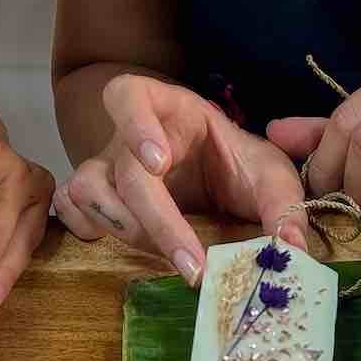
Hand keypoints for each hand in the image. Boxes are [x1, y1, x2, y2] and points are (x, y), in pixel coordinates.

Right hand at [53, 73, 305, 283]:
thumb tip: (290, 248)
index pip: (129, 95)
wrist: (219, 175)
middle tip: (192, 264)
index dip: (136, 124)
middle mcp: (128, 137)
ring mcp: (107, 168)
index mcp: (169, 110)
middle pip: (122, 170)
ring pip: (85, 189)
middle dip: (156, 221)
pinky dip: (86, 230)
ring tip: (162, 255)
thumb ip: (283, 204)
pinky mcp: (99, 199)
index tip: (159, 162)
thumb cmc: (236, 163)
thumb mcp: (269, 173)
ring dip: (120, 227)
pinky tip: (121, 247)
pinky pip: (70, 209)